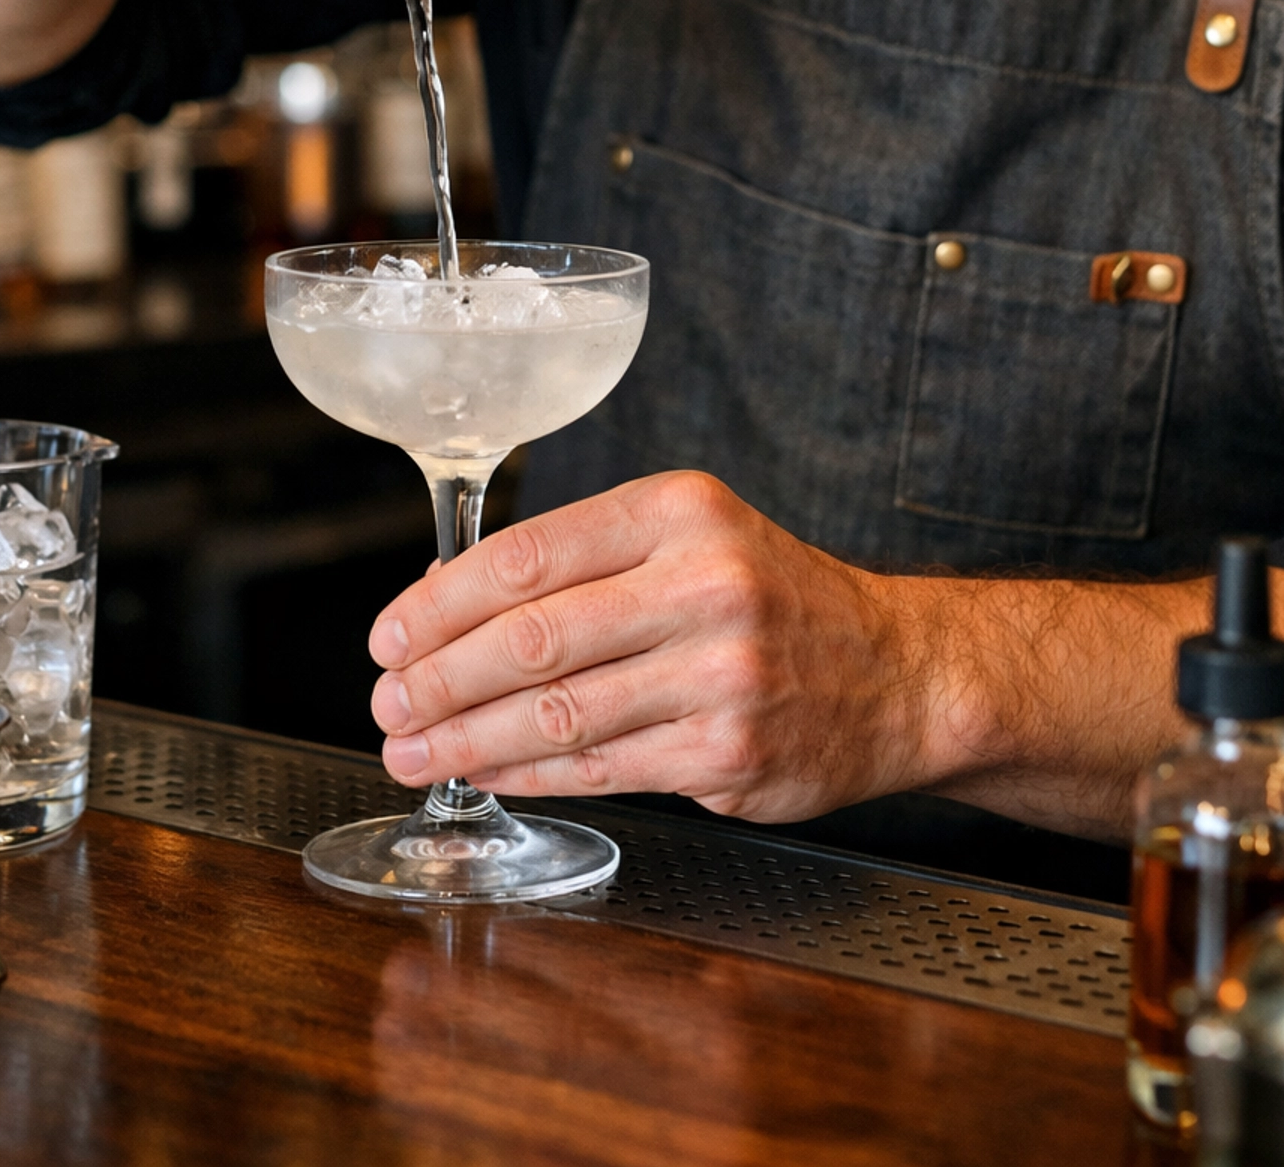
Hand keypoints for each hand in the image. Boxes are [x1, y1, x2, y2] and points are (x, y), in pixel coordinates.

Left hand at [367, 472, 948, 822]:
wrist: (898, 671)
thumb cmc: (771, 599)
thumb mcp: (689, 537)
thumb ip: (582, 561)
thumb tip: (446, 599)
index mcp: (678, 511)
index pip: (528, 555)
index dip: (439, 603)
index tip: (389, 635)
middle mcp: (704, 583)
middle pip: (531, 638)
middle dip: (437, 679)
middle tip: (386, 703)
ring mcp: (721, 674)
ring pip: (558, 713)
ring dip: (466, 739)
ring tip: (414, 749)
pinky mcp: (729, 754)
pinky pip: (600, 768)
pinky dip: (526, 773)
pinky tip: (485, 770)